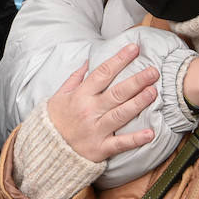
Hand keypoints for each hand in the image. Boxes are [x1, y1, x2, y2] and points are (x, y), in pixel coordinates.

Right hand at [46, 44, 157, 161]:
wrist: (45, 150)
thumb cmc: (55, 120)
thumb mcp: (59, 95)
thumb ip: (75, 78)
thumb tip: (89, 61)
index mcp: (80, 95)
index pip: (103, 73)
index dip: (119, 60)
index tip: (134, 49)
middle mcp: (89, 111)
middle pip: (116, 93)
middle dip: (137, 81)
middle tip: (153, 72)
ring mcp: (95, 130)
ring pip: (120, 114)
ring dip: (138, 103)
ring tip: (153, 92)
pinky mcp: (100, 149)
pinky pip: (120, 144)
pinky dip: (135, 139)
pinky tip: (150, 133)